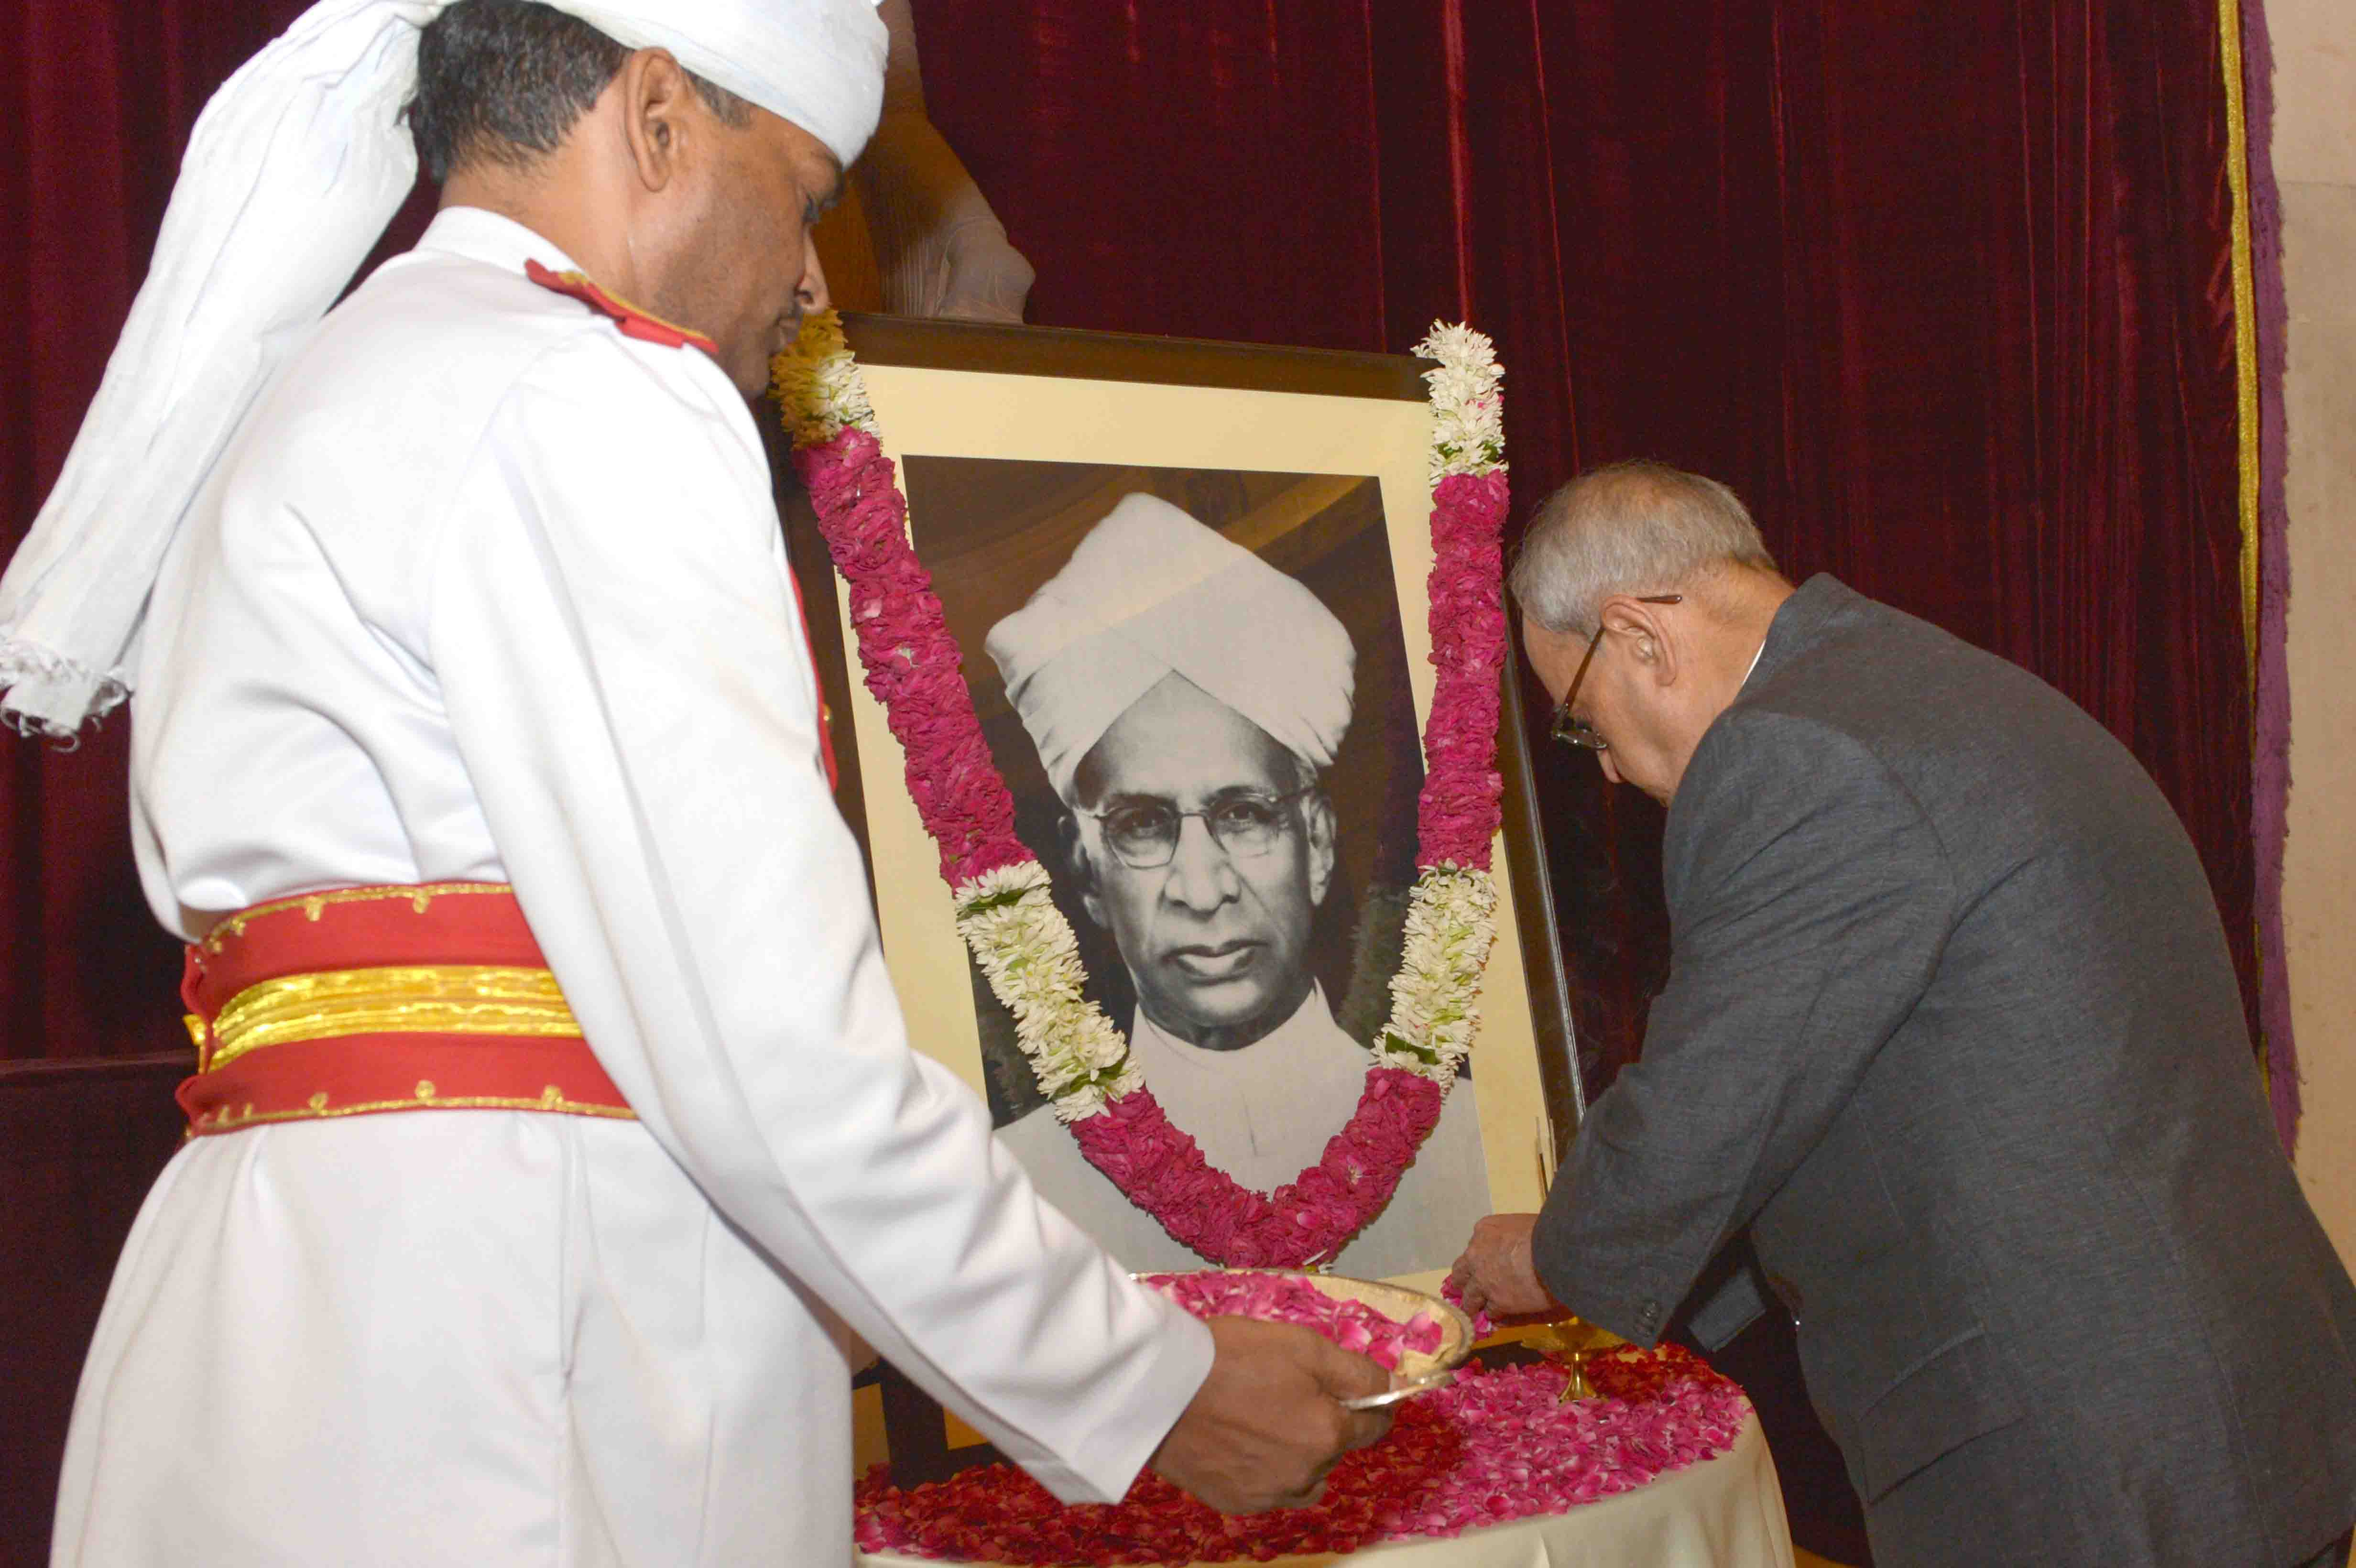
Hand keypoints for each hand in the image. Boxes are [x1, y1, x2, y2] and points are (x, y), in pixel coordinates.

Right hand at [1149, 1316, 1391, 1512]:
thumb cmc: (1231, 1357)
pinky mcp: (1235, 1502)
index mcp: (1328, 1435)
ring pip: (1302, 1472)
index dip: (1366, 1402)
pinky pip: (1267, 1487)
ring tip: (1257, 1416)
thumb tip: (1393, 1386)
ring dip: (1295, 1450)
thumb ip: (1356, 1371)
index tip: (1347, 1387)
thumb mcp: (1303, 1346)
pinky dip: (1261, 1466)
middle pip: (1333, 1446)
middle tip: (1281, 1388)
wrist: (1156, 1387)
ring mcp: (1269, 1494)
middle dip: (1321, 1421)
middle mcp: (1306, 1475)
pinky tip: (1235, 1437)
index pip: (1375, 1425)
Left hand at [1446, 1213, 1560, 1319]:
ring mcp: (1484, 1280)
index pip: (1473, 1246)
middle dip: (1466, 1280)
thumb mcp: (1521, 1223)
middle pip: (1461, 1272)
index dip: (1480, 1257)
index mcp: (1485, 1230)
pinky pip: (1490, 1312)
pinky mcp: (1497, 1301)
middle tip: (1472, 1288)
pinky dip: (1494, 1315)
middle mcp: (1476, 1255)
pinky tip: (1499, 1317)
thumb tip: (1516, 1243)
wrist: (1555, 1252)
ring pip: (1469, 1297)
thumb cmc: (1545, 1231)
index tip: (1486, 1263)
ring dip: (1474, 1304)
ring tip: (1476, 1311)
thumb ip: (1510, 1235)